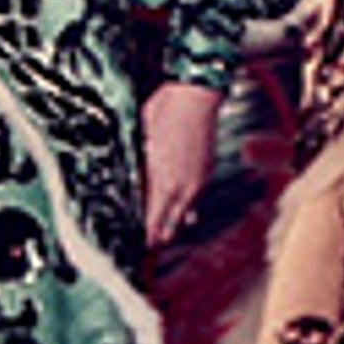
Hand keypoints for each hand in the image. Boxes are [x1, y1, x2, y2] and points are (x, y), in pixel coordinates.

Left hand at [141, 79, 222, 249]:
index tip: (138, 246)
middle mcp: (184, 187)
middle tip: (148, 244)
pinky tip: (181, 209)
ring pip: (186, 214)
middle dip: (159, 235)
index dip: (145, 235)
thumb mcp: (142, 144)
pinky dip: (186, 205)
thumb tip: (136, 191)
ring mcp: (199, 180)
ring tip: (164, 232)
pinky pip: (196, 198)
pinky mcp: (207, 171)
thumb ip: (142, 173)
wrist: (194, 97)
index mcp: (164, 183)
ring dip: (174, 222)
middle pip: (171, 226)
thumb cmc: (163, 115)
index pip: (153, 222)